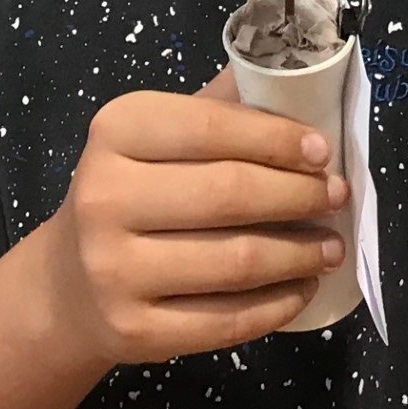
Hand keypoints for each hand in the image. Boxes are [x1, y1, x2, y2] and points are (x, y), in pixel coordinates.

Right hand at [40, 70, 349, 365]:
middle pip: (230, 195)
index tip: (322, 151)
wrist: (70, 283)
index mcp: (117, 132)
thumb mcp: (160, 136)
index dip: (277, 139)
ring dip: (299, 254)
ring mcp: (114, 271)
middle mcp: (105, 198)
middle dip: (299, 195)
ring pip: (237, 262)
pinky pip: (226, 321)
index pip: (212, 127)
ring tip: (330, 246)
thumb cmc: (135, 191)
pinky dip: (278, 305)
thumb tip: (301, 77)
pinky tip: (301, 288)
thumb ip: (221, 105)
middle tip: (337, 197)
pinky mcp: (134, 331)